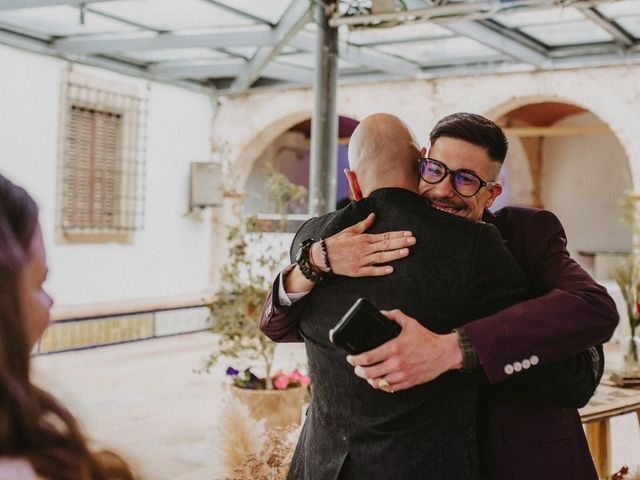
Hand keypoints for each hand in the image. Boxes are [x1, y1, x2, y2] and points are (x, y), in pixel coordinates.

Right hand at [311, 213, 415, 276]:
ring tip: (407, 252)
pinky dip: (381, 270)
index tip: (409, 234)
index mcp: (364, 238)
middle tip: (414, 241)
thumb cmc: (337, 242)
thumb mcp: (350, 230)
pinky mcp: (357, 271)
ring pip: (381, 257)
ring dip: (395, 254)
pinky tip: (391, 269)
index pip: (385, 236)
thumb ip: (364, 224)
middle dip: (401, 242)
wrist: (322, 255)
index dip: (398, 235)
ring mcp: (361, 261)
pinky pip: (371, 271)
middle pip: (386, 245)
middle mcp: (365, 249)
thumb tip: (374, 215)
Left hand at [346, 309, 462, 391]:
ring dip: (369, 379)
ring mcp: (402, 375)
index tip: (350, 358)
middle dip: (359, 371)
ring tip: (367, 374)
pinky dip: (382, 385)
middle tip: (356, 368)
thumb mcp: (410, 323)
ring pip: (378, 383)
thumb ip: (394, 316)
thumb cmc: (427, 339)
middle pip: (369, 373)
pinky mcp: (408, 382)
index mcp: (394, 348)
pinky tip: (380, 380)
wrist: (444, 353)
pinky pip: (390, 388)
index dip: (355, 360)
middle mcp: (397, 363)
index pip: (368, 357)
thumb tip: (382, 313)